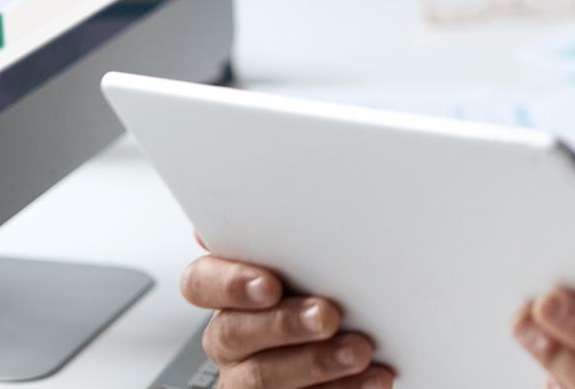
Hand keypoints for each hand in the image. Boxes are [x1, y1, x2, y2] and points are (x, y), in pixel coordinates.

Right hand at [180, 253, 393, 388]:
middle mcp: (231, 336)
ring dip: (315, 362)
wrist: (365, 341)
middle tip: (328, 315)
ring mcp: (246, 377)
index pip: (201, 283)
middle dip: (283, 324)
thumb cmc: (326, 290)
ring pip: (261, 376)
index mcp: (229, 293)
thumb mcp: (311, 262)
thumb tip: (309, 202)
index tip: (270, 284)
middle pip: (233, 331)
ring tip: (359, 350)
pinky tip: (373, 376)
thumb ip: (295, 243)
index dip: (230, 283)